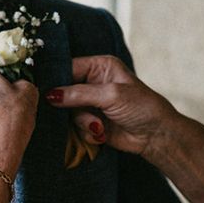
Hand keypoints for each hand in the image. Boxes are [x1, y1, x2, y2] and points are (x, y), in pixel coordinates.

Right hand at [46, 55, 178, 162]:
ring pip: (68, 113)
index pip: (68, 68)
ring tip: (100, 126)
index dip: (57, 80)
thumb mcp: (111, 95)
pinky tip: (102, 133)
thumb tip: (51, 95)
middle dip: (72, 107)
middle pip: (63, 92)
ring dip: (84, 123)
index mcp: (99, 66)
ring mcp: (90, 104)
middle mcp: (92, 82)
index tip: (48, 94)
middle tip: (85, 114)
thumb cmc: (141, 107)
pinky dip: (88, 132)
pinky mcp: (90, 122)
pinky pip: (75, 128)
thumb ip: (79, 94)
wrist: (155, 136)